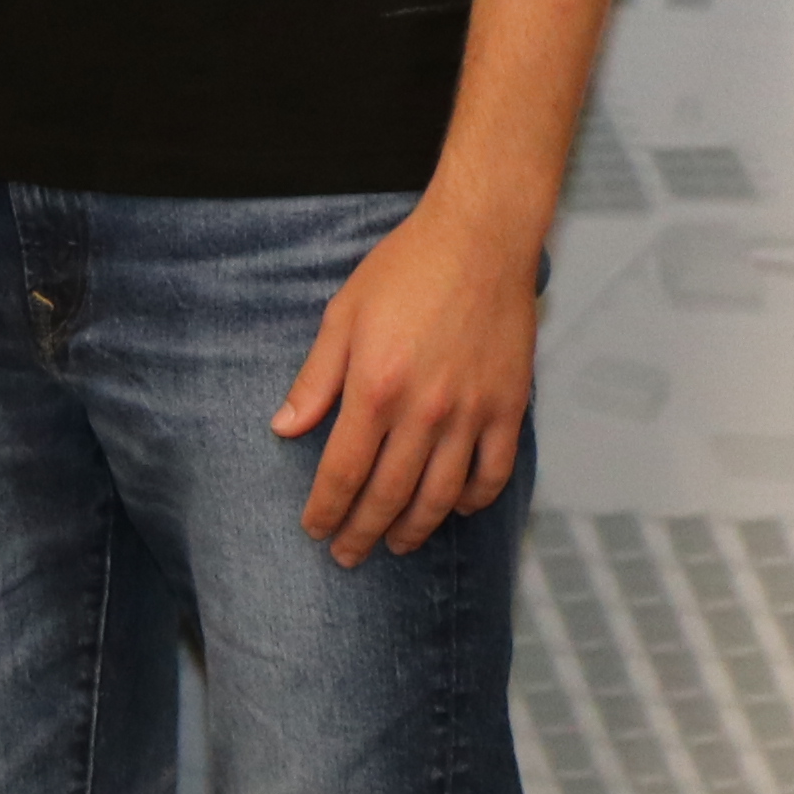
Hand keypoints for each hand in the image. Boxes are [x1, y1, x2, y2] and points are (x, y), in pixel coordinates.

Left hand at [274, 200, 541, 565]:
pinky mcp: (508, 407)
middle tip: (347, 555)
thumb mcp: (342, 315)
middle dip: (362, 534)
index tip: (314, 529)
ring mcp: (471, 413)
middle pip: (388, 496)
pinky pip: (492, 474)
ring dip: (414, 529)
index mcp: (375, 388)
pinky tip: (456, 508)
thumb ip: (315, 379)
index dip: (326, 510)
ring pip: (440, 497)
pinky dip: (474, 500)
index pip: (343, 473)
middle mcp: (424, 411)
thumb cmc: (406, 269)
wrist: (480, 238)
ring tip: (395, 543)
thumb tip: (284, 429)